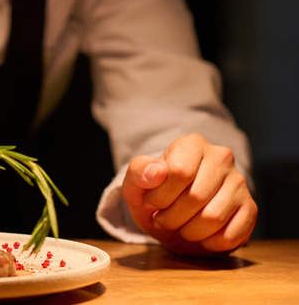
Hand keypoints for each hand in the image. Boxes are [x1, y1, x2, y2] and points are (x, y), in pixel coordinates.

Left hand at [122, 133, 256, 256]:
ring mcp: (239, 182)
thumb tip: (157, 171)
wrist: (174, 215)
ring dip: (189, 232)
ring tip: (181, 226)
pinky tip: (201, 235)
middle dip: (172, 218)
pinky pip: (232, 235)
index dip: (161, 196)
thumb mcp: (136, 185)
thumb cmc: (155, 196)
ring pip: (213, 218)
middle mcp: (221, 157)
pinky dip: (210, 243)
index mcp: (191, 144)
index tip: (153, 202)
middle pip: (196, 197)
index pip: (179, 172)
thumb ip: (138, 173)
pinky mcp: (250, 207)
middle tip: (164, 219)